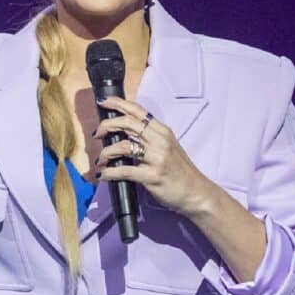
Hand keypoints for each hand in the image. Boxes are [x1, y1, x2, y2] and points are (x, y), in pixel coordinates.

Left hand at [91, 96, 218, 216]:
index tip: (103, 102)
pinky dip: (109, 173)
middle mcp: (160, 141)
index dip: (118, 103)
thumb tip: (123, 132)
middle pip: (127, 123)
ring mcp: (157, 158)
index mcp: (162, 131)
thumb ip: (149, 137)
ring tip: (100, 160)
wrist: (197, 192)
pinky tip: (103, 175)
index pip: (137, 110)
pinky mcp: (152, 176)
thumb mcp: (168, 147)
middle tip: (97, 134)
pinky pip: (124, 171)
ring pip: (122, 146)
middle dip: (106, 126)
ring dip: (106, 152)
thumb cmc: (180, 171)